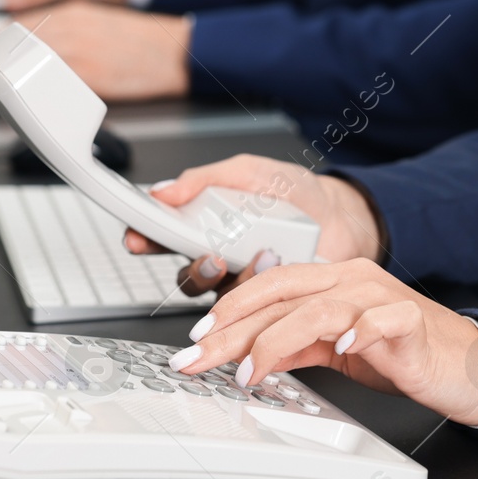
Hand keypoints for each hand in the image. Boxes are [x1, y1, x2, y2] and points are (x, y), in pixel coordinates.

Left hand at [0, 1, 189, 99]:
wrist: (175, 51)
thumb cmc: (139, 44)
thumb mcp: (94, 24)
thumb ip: (61, 35)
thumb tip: (30, 55)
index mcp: (67, 13)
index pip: (12, 26)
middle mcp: (67, 27)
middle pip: (9, 44)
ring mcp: (77, 50)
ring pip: (21, 63)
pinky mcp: (89, 74)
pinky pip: (48, 87)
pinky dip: (28, 98)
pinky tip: (18, 107)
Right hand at [122, 155, 382, 290]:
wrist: (341, 215)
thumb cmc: (295, 193)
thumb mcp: (248, 173)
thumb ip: (205, 179)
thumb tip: (164, 189)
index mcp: (205, 224)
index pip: (163, 235)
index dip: (144, 238)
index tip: (136, 237)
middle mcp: (219, 257)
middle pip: (187, 275)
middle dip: (194, 270)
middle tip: (210, 257)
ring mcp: (242, 282)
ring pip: (219, 297)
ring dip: (237, 280)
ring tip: (259, 254)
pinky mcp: (267, 300)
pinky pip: (252, 305)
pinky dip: (261, 284)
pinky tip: (276, 262)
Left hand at [167, 258, 477, 426]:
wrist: (462, 366)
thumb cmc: (401, 352)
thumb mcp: (334, 350)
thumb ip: (295, 346)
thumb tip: (247, 355)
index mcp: (332, 282)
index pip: (269, 286)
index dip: (229, 309)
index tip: (195, 339)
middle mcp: (352, 281)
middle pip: (282, 295)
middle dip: (234, 328)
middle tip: (200, 357)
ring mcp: (381, 297)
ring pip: (320, 306)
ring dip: (278, 339)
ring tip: (250, 369)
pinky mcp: (410, 320)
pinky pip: (381, 318)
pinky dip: (358, 330)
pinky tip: (341, 347)